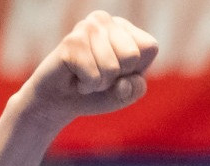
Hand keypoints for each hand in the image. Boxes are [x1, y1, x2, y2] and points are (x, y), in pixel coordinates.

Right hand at [19, 11, 158, 127]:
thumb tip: (124, 83)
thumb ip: (135, 89)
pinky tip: (75, 77)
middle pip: (131, 56)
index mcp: (125, 28)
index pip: (150, 46)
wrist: (60, 100)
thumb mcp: (124, 94)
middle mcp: (105, 20)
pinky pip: (93, 76)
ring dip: (99, 84)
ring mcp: (86, 28)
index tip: (118, 73)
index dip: (135, 69)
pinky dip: (86, 86)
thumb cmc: (96, 93)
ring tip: (86, 76)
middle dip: (117, 77)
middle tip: (99, 75)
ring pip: (111, 68)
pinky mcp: (71, 42)